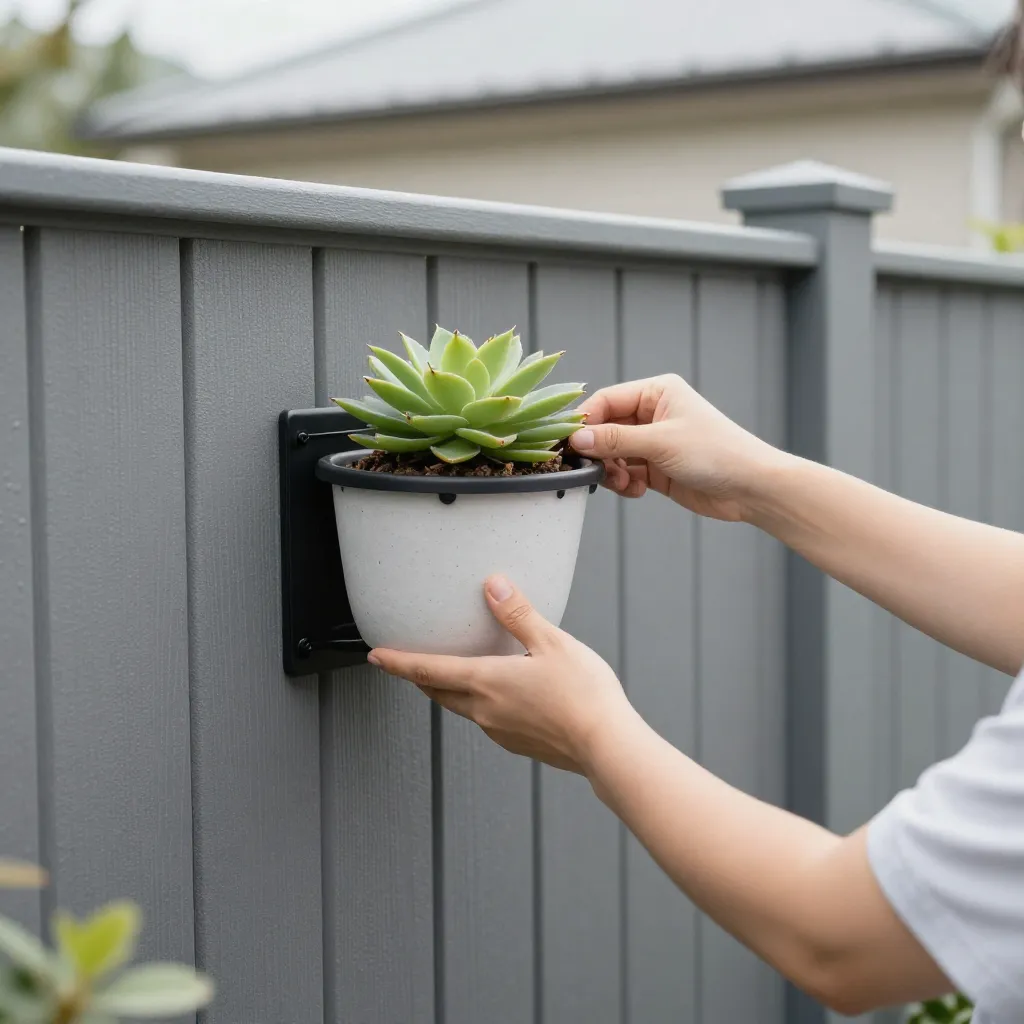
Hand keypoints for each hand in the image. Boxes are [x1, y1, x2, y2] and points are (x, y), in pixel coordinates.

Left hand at [368, 576, 634, 773]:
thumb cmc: (584, 694)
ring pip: (462, 707)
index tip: (375, 656)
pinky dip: (481, 703)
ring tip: (454, 673)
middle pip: (438, 692)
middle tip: (408, 664)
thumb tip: (492, 585)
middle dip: (420, 677)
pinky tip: (501, 694)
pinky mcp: (518, 743)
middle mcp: (484, 711)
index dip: (398, 663)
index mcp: (486, 682)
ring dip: (451, 689)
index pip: (427, 670)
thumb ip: (518, 614)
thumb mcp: (552, 642)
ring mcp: (500, 731)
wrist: (607, 747)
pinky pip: (487, 720)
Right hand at [570, 374, 784, 521]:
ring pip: (614, 453)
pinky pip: (627, 472)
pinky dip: (625, 483)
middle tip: (595, 470)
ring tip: (624, 483)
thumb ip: (615, 440)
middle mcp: (653, 414)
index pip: (607, 400)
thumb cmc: (715, 452)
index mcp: (657, 393)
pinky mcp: (657, 468)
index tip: (571, 444)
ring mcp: (654, 442)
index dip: (587, 421)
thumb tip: (578, 439)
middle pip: (606, 428)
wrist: (751, 488)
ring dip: (612, 470)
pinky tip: (637, 490)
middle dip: (600, 451)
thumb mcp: (661, 442)